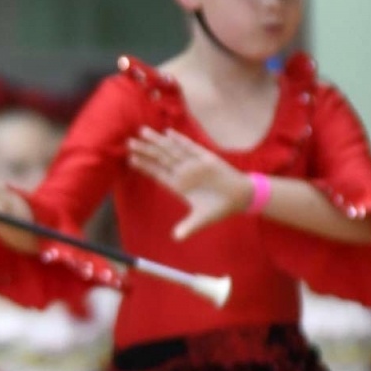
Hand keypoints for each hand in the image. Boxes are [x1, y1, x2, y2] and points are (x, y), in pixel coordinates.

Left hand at [126, 127, 252, 239]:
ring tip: (143, 132)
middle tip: (129, 142)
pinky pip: (192, 148)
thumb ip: (188, 227)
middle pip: (160, 159)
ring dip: (158, 142)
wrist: (241, 198)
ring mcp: (194, 164)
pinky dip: (181, 141)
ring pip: (172, 151)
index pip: (158, 173)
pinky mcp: (207, 159)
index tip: (130, 159)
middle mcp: (184, 173)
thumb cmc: (219, 208)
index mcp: (179, 186)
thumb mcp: (202, 219)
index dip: (144, 166)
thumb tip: (176, 238)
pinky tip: (168, 133)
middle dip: (145, 150)